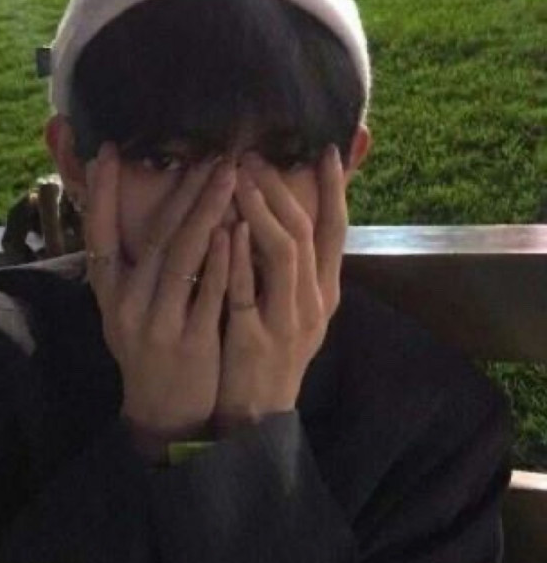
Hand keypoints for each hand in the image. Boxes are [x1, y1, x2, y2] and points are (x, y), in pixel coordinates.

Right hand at [85, 142, 236, 459]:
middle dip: (181, 191)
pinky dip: (222, 258)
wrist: (163, 414)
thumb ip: (130, 271)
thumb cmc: (148, 353)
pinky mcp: (191, 340)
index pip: (98, 234)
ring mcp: (158, 323)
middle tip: (207, 153)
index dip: (100, 193)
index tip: (108, 150)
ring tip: (226, 174)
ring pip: (181, 257)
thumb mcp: (125, 313)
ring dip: (204, 211)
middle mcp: (127, 304)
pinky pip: (209, 292)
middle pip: (155, 237)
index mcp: (109, 294)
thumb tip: (147, 220)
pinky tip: (237, 227)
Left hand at [213, 145, 346, 435]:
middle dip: (282, 189)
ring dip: (262, 211)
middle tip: (256, 157)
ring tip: (240, 176)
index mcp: (325, 291)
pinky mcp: (255, 338)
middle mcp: (313, 302)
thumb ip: (293, 266)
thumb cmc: (272, 351)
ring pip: (283, 253)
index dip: (335, 189)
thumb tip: (284, 216)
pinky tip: (226, 228)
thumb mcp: (295, 308)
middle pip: (306, 232)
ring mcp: (287, 321)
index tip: (328, 150)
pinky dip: (238, 256)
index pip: (336, 230)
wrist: (260, 412)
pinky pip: (247, 290)